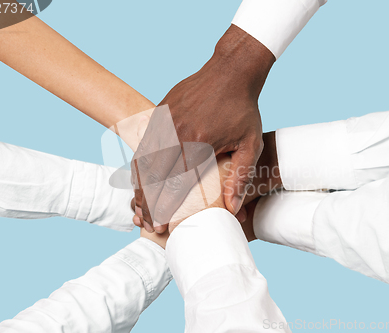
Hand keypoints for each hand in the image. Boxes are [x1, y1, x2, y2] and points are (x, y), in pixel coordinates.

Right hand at [133, 24, 274, 232]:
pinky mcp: (159, 113)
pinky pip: (144, 143)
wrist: (230, 71)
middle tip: (145, 222)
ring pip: (143, 161)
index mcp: (197, 143)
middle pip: (153, 177)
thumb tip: (233, 209)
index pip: (175, 184)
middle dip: (147, 203)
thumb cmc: (243, 109)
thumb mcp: (250, 144)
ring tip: (138, 206)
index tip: (160, 226)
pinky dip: (140, 165)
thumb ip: (240, 177)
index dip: (166, 208)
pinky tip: (140, 179)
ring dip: (138, 186)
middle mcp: (174, 133)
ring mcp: (163, 121)